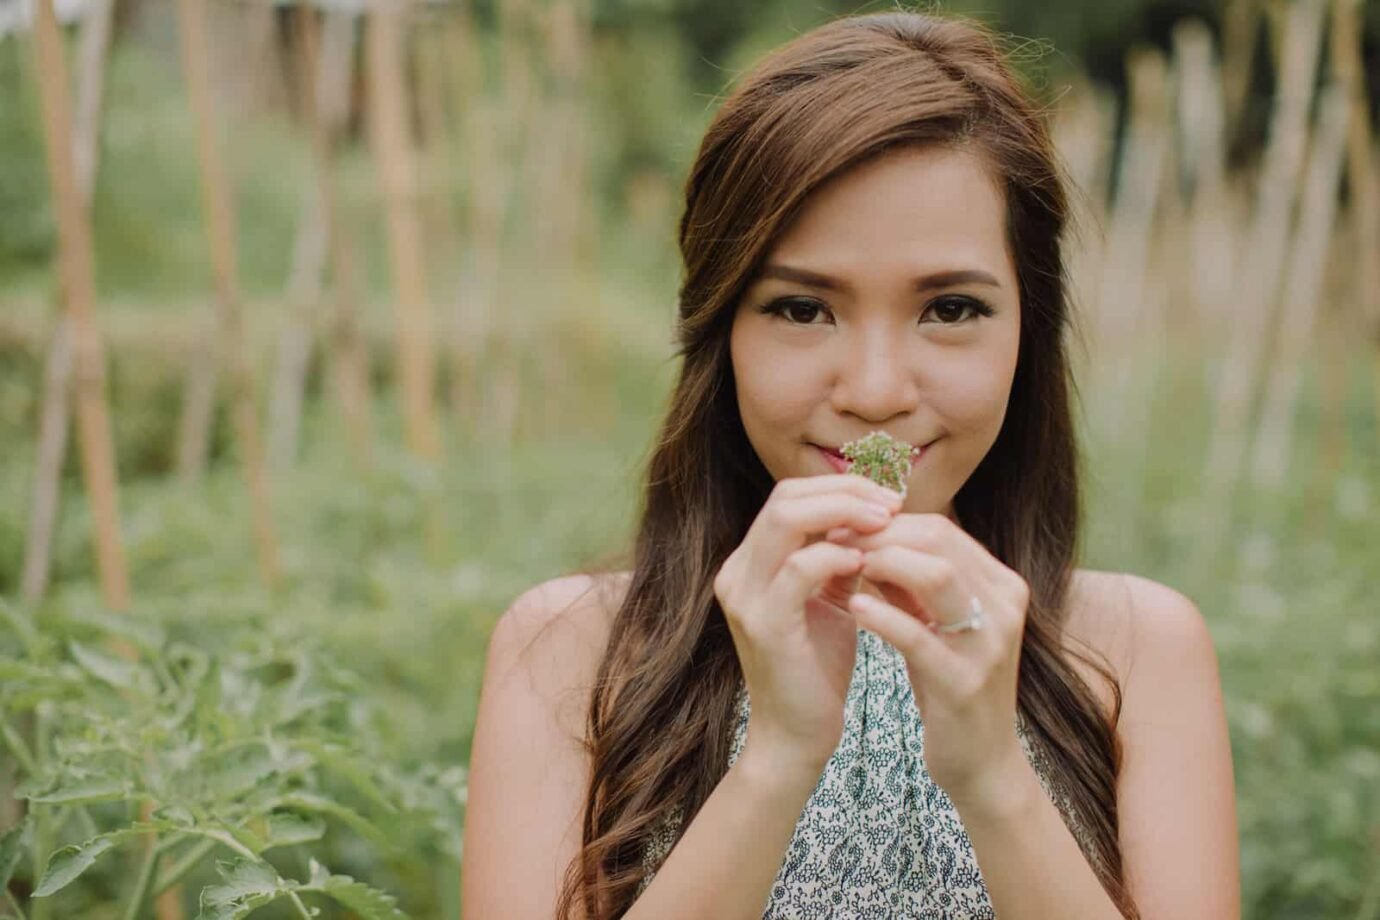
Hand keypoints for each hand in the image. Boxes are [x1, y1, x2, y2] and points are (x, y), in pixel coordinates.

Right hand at [714, 474, 902, 774]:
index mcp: (749, 563)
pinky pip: (800, 568)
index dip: (839, 487)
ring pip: (787, 520)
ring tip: (886, 523)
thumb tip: (875, 515)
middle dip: (845, 491)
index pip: (788, 496)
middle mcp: (737, 572)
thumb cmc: (816, 669)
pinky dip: (837, 556)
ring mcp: (745, 596)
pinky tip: (868, 563)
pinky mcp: (764, 623)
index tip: (887, 499)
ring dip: (843, 513)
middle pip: (784, 497)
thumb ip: (838, 557)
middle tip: (892, 504)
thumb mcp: (828, 600)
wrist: (796, 736)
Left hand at [825, 513, 1031, 806]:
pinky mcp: (964, 682)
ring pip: (937, 575)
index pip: (940, 529)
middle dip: (879, 535)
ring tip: (845, 568)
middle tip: (834, 541)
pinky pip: (918, 636)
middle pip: (939, 540)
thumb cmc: (950, 684)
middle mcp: (1003, 606)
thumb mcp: (935, 623)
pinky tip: (853, 609)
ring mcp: (988, 643)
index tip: (843, 528)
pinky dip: (883, 616)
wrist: (982, 762)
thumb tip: (862, 537)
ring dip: (883, 563)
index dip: (887, 522)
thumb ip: (908, 582)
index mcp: (1000, 585)